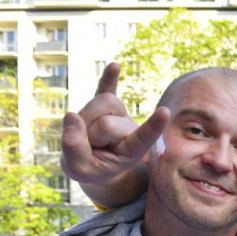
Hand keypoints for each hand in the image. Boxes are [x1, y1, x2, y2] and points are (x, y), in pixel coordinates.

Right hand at [61, 62, 165, 185]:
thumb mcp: (79, 169)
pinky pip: (106, 87)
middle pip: (106, 122)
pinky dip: (110, 77)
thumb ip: (74, 148)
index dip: (153, 125)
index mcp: (133, 150)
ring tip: (88, 135)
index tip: (165, 111)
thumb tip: (71, 115)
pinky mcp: (106, 104)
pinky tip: (115, 65)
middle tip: (90, 148)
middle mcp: (130, 129)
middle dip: (88, 135)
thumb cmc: (89, 169)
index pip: (144, 137)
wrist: (89, 162)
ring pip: (100, 103)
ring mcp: (120, 115)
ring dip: (85, 119)